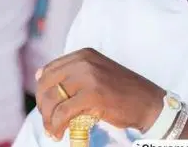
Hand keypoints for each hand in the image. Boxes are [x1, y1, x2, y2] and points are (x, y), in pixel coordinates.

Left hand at [35, 48, 164, 140]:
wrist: (147, 101)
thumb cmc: (121, 90)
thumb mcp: (97, 72)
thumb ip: (73, 72)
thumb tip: (40, 75)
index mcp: (85, 54)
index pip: (49, 70)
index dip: (43, 91)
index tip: (48, 106)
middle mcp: (85, 61)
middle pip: (46, 84)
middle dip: (43, 107)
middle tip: (50, 121)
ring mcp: (89, 76)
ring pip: (52, 99)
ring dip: (48, 119)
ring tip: (55, 130)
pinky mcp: (92, 95)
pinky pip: (62, 113)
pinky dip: (57, 126)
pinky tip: (61, 132)